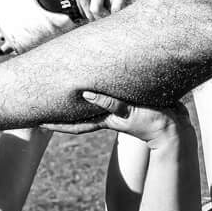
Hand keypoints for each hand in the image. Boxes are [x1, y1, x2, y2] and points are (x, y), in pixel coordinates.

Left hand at [47, 91, 186, 144]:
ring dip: (76, 97)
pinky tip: (94, 82)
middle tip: (41, 100)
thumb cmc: (154, 122)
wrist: (176, 128)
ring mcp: (118, 109)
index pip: (73, 124)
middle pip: (77, 111)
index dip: (54, 123)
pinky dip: (98, 90)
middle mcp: (108, 114)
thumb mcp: (130, 113)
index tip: (35, 122)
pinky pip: (107, 94)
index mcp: (105, 119)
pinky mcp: (129, 101)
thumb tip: (84, 93)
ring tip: (63, 88)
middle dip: (60, 107)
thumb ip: (110, 103)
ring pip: (91, 101)